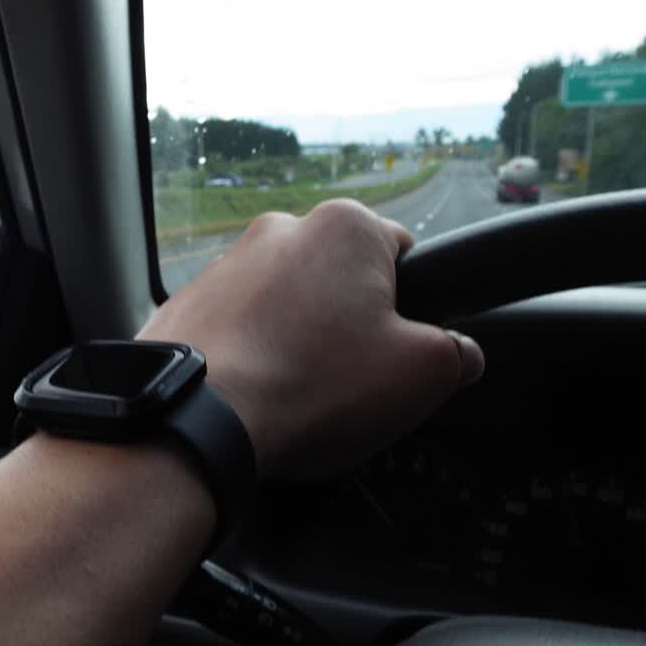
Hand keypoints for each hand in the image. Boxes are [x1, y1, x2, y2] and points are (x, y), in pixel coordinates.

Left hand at [139, 199, 483, 479]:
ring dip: (293, 337)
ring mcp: (224, 262)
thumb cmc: (312, 387)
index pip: (402, 253)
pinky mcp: (185, 301)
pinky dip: (247, 352)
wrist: (196, 417)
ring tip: (293, 391)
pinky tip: (251, 392)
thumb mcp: (421, 374)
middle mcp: (280, 229)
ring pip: (283, 300)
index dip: (409, 308)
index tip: (394, 350)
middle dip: (346, 322)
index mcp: (345, 228)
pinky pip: (235, 325)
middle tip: (345, 378)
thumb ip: (457, 352)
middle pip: (338, 278)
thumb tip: (460, 353)